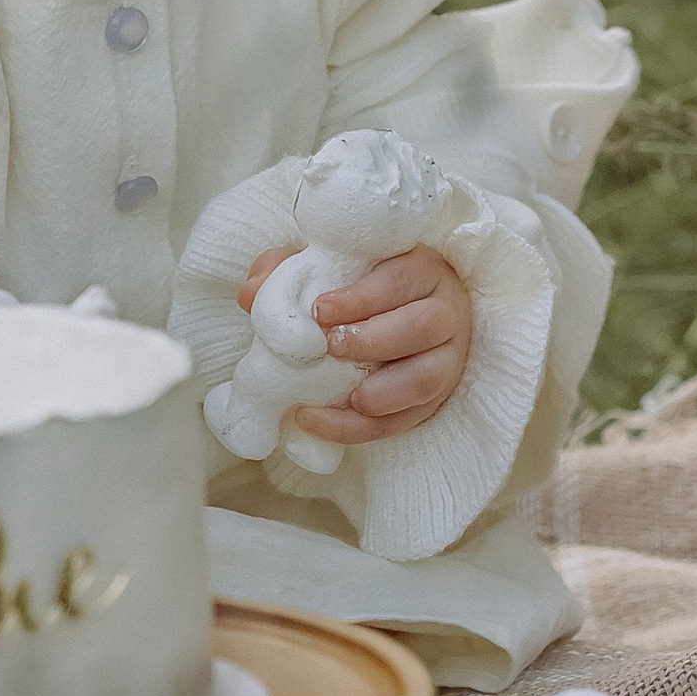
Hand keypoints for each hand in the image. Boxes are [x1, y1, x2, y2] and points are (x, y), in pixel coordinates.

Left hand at [238, 243, 470, 444]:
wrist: (400, 317)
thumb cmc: (361, 285)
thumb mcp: (329, 267)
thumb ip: (288, 268)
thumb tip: (250, 294)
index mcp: (420, 270)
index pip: (401, 278)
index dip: (364, 296)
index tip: (321, 309)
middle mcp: (444, 312)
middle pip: (423, 326)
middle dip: (375, 339)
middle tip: (330, 347)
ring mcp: (446, 358)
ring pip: (427, 378)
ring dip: (382, 391)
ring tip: (344, 394)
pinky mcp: (434, 400)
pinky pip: (405, 420)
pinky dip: (360, 428)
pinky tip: (318, 422)